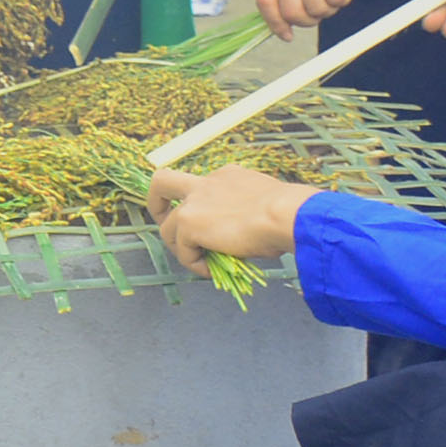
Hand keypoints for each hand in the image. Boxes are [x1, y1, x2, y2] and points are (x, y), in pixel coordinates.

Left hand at [146, 163, 314, 275]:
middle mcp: (205, 183)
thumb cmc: (288, 213)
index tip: (208, 219)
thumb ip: (246, 212)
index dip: (200, 202)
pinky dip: (194, 264)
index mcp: (226, 176)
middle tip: (171, 229)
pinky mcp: (189, 222)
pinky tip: (211, 270)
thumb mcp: (264, 205)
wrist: (286, 214)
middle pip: (162, 182)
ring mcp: (193, 202)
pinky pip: (182, 251)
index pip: (202, 186)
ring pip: (167, 227)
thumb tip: (248, 235)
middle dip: (157, 205)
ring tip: (202, 263)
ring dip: (181, 249)